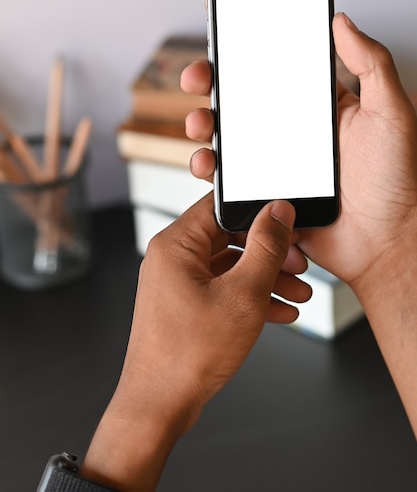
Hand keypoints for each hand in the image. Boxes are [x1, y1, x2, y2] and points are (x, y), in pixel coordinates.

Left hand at [81, 193, 310, 491]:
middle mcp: (173, 259)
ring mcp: (178, 284)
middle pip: (229, 237)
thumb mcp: (243, 294)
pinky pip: (223, 289)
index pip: (220, 206)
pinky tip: (280, 311)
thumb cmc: (187, 356)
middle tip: (298, 264)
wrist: (161, 405)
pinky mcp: (186, 306)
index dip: (258, 211)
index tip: (285, 222)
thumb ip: (265, 248)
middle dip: (269, 252)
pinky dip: (251, 297)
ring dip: (266, 277)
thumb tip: (278, 212)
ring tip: (297, 293)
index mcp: (176, 244)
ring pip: (230, 266)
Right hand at [181, 13, 416, 298]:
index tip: (223, 38)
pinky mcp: (263, 195)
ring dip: (202, 125)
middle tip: (199, 78)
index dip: (245, 54)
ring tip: (200, 123)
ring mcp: (274, 164)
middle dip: (211, 85)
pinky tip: (208, 163)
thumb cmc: (396, 182)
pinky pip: (228, 179)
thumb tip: (342, 21)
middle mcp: (291, 133)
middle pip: (240, 101)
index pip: (274, 71)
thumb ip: (371, 63)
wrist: (384, 244)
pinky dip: (208, 168)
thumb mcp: (390, 112)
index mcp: (318, 108)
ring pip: (226, 138)